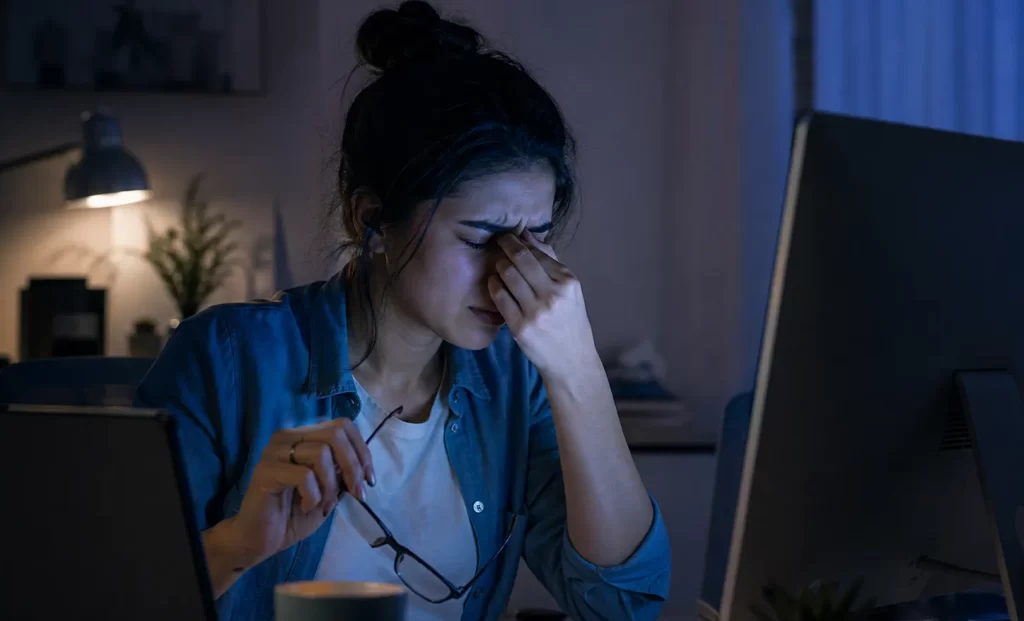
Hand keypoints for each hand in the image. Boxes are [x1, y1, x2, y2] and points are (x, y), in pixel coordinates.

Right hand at [224, 417, 375, 567]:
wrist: (259, 539)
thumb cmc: (293, 514)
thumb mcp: (328, 491)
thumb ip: (342, 473)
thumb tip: (363, 465)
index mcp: (303, 436)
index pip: (342, 425)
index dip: (362, 450)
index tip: (369, 479)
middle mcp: (288, 437)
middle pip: (335, 435)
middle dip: (353, 466)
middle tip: (357, 494)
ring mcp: (274, 451)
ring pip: (321, 454)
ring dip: (331, 485)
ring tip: (324, 504)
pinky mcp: (266, 470)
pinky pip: (304, 476)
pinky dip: (313, 496)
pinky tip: (305, 507)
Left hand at [489, 231, 598, 379]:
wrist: (571, 360)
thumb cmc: (569, 320)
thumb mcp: (569, 290)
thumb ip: (550, 261)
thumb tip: (527, 235)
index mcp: (568, 282)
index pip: (538, 253)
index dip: (519, 241)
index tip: (508, 236)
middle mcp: (553, 294)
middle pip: (520, 260)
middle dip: (505, 246)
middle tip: (498, 242)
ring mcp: (536, 312)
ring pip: (508, 276)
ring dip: (499, 266)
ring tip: (498, 265)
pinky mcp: (520, 327)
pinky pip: (500, 298)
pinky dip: (494, 286)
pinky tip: (494, 284)